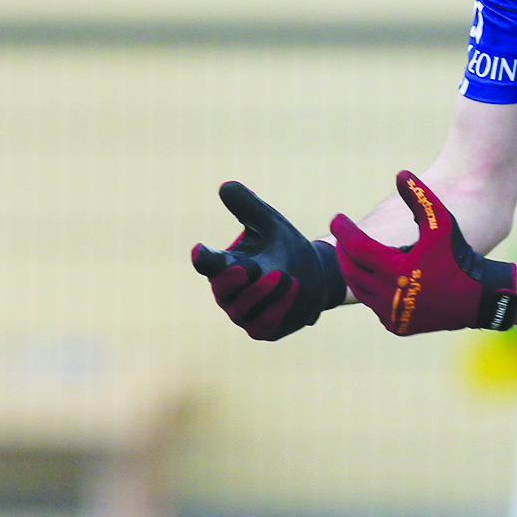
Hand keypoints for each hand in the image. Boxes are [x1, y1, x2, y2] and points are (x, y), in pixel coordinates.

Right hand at [191, 182, 345, 341]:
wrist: (316, 275)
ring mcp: (243, 314)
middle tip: (249, 267)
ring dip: (263, 294)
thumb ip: (248, 207)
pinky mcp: (263, 330)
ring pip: (244, 310)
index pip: (207, 263)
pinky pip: (265, 324)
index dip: (203, 258)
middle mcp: (228, 293)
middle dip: (233, 280)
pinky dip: (278, 308)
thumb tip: (226, 186)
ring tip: (285, 276)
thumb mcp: (270, 223)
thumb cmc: (285, 247)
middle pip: (222, 290)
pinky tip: (294, 289)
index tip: (200, 251)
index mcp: (223, 265)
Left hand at [330, 171, 516, 335]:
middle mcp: (390, 297)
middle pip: (351, 271)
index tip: (338, 218)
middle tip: (343, 236)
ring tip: (357, 254)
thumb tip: (401, 173)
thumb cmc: (459, 255)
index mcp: (397, 270)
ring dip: (355, 270)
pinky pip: (374, 306)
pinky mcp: (398, 326)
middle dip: (344, 251)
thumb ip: (421, 197)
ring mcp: (393, 315)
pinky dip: (371, 290)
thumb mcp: (443, 223)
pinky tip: (377, 276)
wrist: (479, 297)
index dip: (344, 231)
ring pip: (360, 290)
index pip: (356, 247)